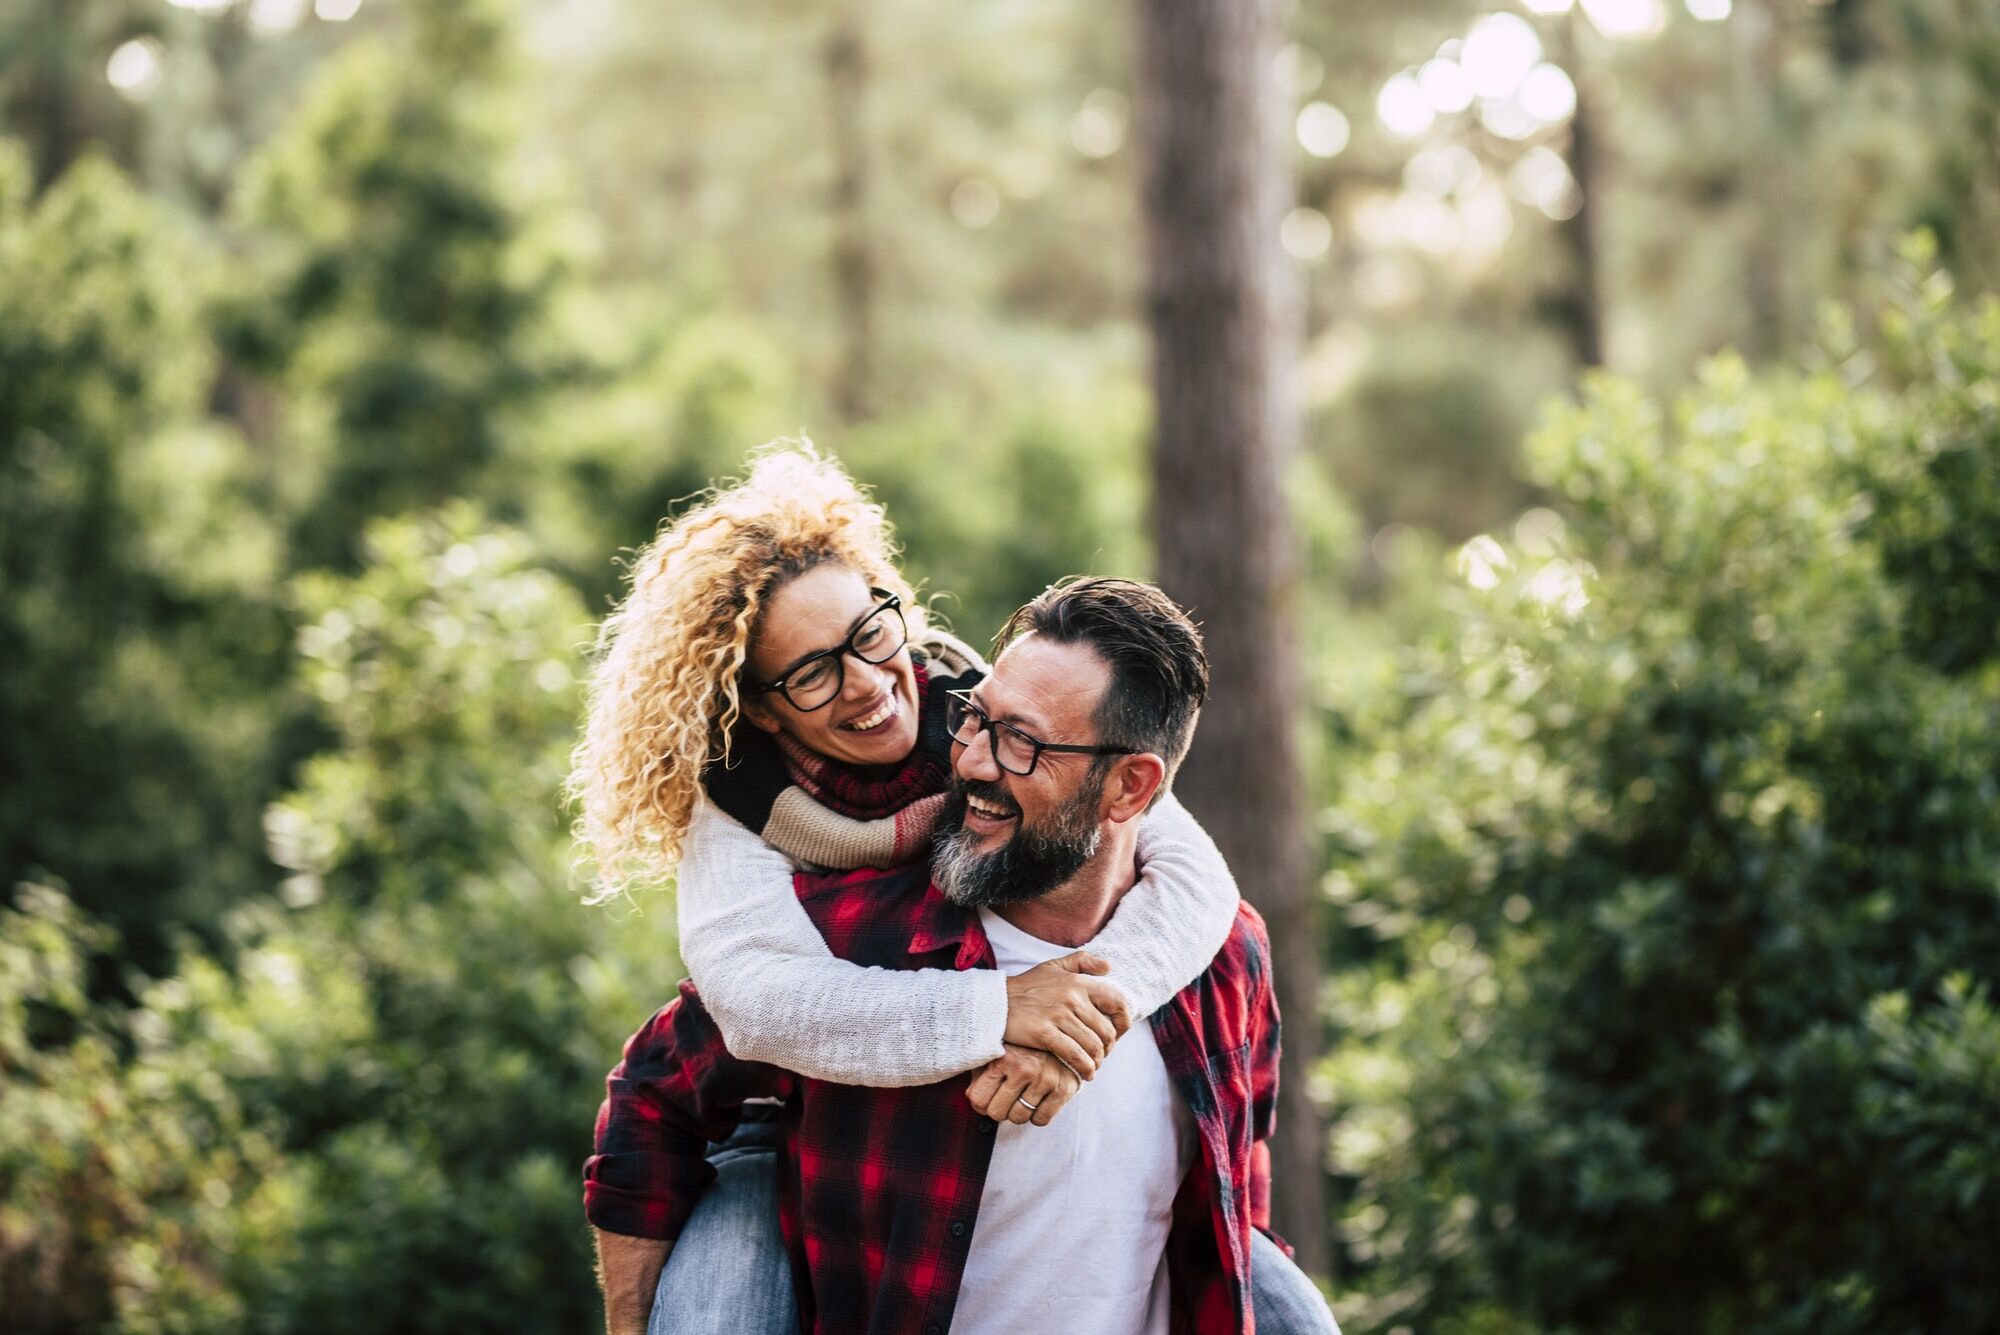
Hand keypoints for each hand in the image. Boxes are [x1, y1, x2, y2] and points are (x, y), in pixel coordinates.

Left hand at [967, 1043, 1083, 1126]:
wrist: (1063, 1038)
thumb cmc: (1024, 1047)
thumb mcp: (997, 1053)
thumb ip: (980, 1073)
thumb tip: (971, 1097)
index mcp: (1002, 1058)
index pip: (978, 1100)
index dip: (982, 1102)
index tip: (989, 1096)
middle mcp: (1024, 1068)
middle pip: (997, 1113)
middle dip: (1000, 1109)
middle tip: (1007, 1097)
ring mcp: (1045, 1079)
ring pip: (1019, 1118)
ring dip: (1019, 1112)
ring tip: (1023, 1096)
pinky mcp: (1064, 1089)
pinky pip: (1041, 1120)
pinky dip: (1038, 1115)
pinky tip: (1039, 1100)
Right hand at [1002, 950, 1131, 1078]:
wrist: (994, 1003)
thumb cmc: (1026, 986)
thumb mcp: (1053, 966)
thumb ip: (1082, 961)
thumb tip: (1108, 967)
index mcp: (1078, 982)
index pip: (1117, 1002)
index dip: (1124, 1022)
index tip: (1118, 1034)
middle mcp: (1072, 997)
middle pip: (1106, 1030)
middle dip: (1109, 1048)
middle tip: (1102, 1055)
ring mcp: (1059, 1016)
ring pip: (1093, 1045)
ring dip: (1098, 1061)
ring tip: (1094, 1066)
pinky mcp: (1045, 1033)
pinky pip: (1075, 1055)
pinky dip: (1085, 1068)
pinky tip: (1086, 1074)